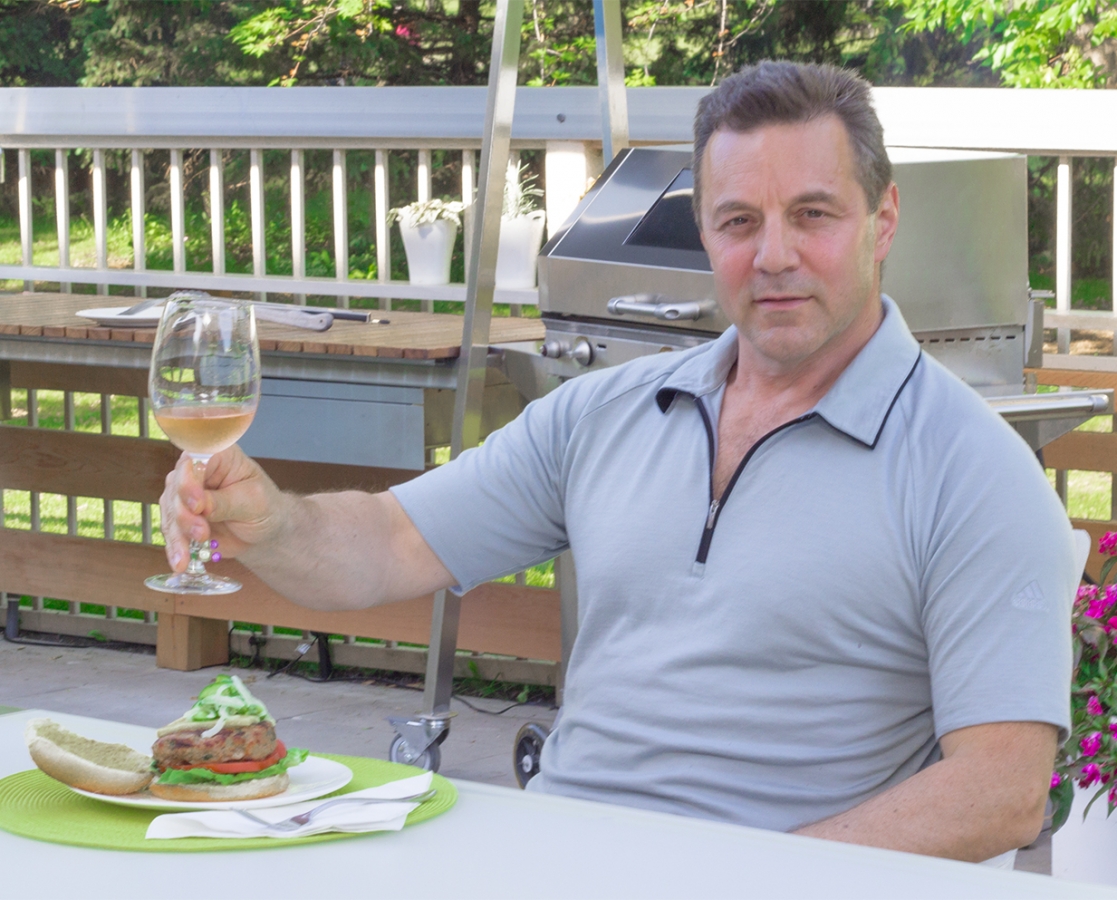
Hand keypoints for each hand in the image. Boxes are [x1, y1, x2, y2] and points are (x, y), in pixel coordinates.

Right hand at [160, 447, 289, 572]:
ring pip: (170, 511)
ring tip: (188, 555)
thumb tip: (199, 505)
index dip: (190, 481)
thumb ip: (225, 502)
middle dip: (185, 514)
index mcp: (218, 455)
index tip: (197, 504)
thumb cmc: (264, 507)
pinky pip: (171, 531)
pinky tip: (179, 563)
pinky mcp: (180, 517)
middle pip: (176, 487)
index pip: (195, 461)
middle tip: (201, 533)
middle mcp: (196, 471)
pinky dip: (174, 548)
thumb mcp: (252, 502)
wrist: (263, 531)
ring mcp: (184, 494)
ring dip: (178, 535)